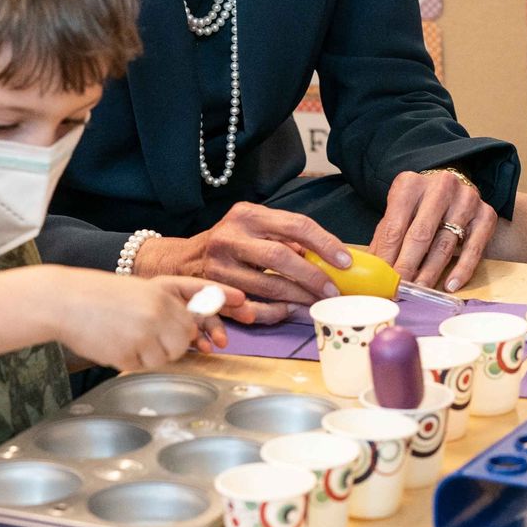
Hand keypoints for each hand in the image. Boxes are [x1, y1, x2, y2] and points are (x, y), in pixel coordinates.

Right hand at [53, 270, 244, 371]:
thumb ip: (168, 307)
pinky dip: (132, 360)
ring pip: (168, 356)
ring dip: (151, 353)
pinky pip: (144, 365)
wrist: (65, 301)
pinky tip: (115, 344)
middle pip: (187, 337)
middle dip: (175, 342)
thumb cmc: (100, 297)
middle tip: (148, 335)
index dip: (224, 299)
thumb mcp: (140, 292)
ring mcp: (146, 331)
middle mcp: (159, 308)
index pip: (202, 293)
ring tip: (126, 336)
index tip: (244, 302)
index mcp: (161, 289)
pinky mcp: (130, 351)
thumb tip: (194, 334)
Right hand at [137, 203, 351, 324]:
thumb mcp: (254, 227)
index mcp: (248, 215)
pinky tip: (288, 312)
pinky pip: (248, 307)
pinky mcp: (210, 291)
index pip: (295, 225)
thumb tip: (327, 255)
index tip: (346, 261)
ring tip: (317, 304)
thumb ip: (285, 237)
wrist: (181, 261)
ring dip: (296, 298)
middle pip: (279, 256)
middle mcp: (231, 236)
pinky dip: (271, 312)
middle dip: (311, 276)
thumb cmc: (229, 242)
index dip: (324, 243)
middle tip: (333, 291)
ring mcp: (218, 265)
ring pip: (265, 286)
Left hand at [370, 170, 496, 292]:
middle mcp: (440, 186)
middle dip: (407, 266)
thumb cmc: (420, 207)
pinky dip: (461, 270)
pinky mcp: (486, 214)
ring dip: (431, 272)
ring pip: (445, 243)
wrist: (455, 190)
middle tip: (400, 289)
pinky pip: (473, 248)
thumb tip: (370, 269)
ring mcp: (466, 198)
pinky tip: (450, 285)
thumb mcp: (398, 214)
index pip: (395, 226)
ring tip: (420, 290)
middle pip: (420, 234)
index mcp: (410, 184)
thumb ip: (385, 239)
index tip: (383, 280)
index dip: (387, 256)